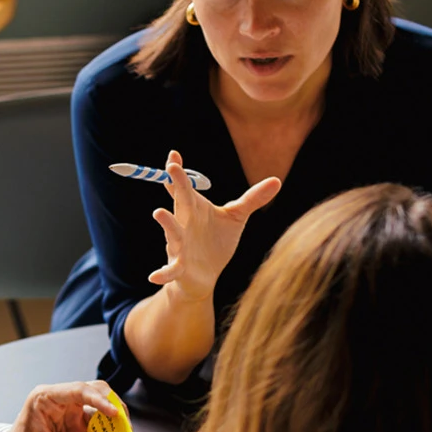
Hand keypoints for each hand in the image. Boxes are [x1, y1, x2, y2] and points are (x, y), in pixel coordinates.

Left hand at [0, 381, 119, 431]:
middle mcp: (62, 403)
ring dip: (114, 426)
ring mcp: (72, 417)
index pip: (78, 390)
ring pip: (101, 414)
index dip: (99, 400)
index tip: (114, 413)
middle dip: (113, 407)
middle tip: (125, 425)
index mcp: (46, 399)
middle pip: (95, 394)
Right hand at [148, 150, 282, 300]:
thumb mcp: (235, 218)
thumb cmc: (216, 243)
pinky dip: (162, 273)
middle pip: (179, 201)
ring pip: (172, 232)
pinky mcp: (179, 267)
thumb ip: (252, 199)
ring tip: (158, 212)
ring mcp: (179, 245)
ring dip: (166, 222)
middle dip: (175, 185)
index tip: (174, 154)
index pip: (185, 186)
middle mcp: (183, 223)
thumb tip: (277, 180)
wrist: (204, 276)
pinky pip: (169, 270)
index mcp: (194, 209)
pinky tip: (154, 277)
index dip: (179, 171)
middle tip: (171, 169)